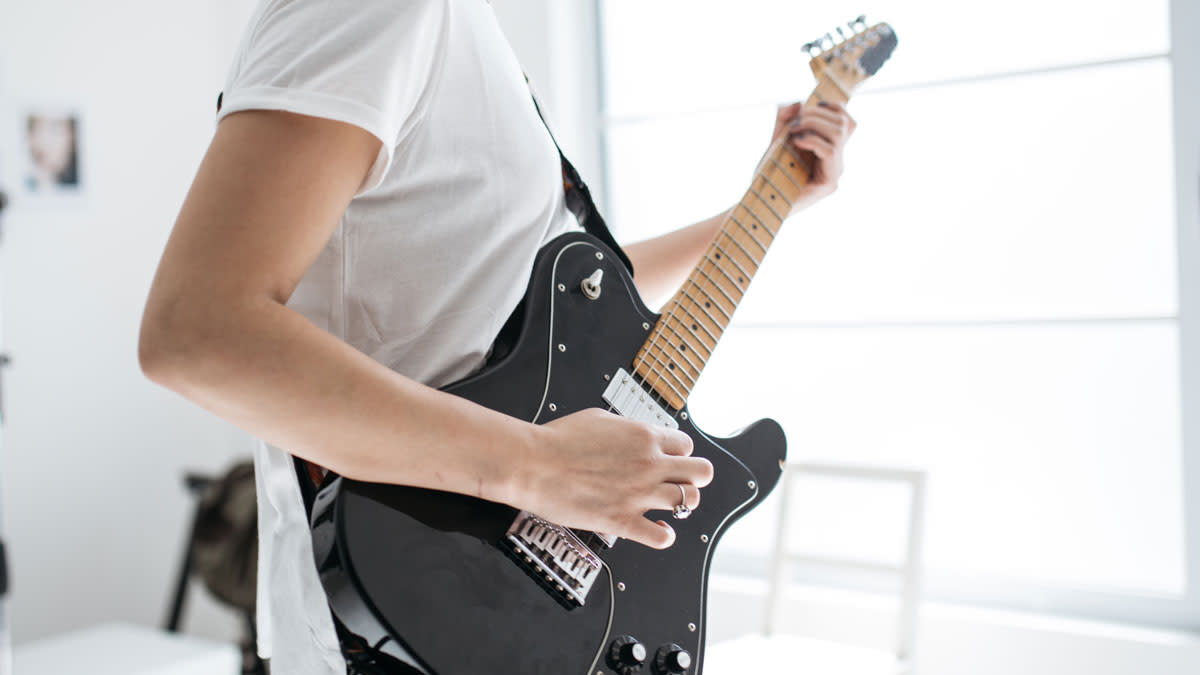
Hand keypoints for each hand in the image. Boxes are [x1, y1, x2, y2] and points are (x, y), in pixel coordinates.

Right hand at [517, 408, 714, 549]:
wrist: (532, 463)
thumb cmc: (557, 440)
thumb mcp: (601, 418)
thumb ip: (628, 429)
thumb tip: (637, 435)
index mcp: (644, 437)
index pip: (686, 444)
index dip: (680, 452)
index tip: (670, 458)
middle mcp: (648, 465)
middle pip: (702, 473)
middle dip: (694, 477)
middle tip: (680, 480)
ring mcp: (639, 494)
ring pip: (689, 502)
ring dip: (681, 504)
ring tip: (667, 504)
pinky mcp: (622, 521)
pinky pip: (661, 537)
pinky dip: (663, 536)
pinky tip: (656, 530)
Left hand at [765, 100, 856, 214]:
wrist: (760, 201)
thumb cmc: (769, 174)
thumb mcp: (777, 138)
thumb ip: (786, 118)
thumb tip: (800, 103)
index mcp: (830, 149)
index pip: (847, 121)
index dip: (833, 106)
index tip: (808, 107)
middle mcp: (837, 160)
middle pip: (844, 123)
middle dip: (817, 113)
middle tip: (795, 121)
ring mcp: (835, 173)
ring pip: (839, 134)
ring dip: (814, 124)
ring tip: (794, 130)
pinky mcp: (830, 183)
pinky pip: (831, 151)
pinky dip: (813, 140)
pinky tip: (797, 141)